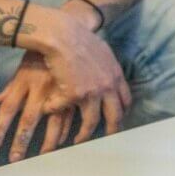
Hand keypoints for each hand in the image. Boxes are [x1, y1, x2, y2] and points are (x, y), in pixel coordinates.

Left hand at [0, 51, 73, 161]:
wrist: (71, 33)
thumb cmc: (42, 53)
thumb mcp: (23, 68)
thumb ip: (11, 87)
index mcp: (25, 80)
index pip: (8, 107)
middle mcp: (41, 87)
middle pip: (29, 120)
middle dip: (21, 142)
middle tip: (15, 160)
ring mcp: (60, 90)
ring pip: (54, 123)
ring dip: (49, 143)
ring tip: (43, 157)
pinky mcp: (77, 92)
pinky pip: (71, 117)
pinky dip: (67, 131)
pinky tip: (64, 141)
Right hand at [40, 17, 131, 137]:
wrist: (63, 34)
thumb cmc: (80, 38)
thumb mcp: (102, 52)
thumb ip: (107, 68)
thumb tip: (109, 79)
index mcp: (115, 75)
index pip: (125, 101)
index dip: (121, 113)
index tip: (117, 121)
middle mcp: (107, 86)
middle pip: (115, 117)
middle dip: (112, 132)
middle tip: (107, 141)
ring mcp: (91, 92)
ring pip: (91, 122)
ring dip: (84, 135)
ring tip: (77, 141)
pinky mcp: (73, 95)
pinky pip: (63, 109)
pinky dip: (54, 110)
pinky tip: (49, 109)